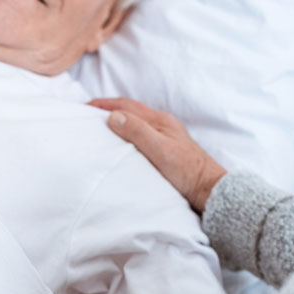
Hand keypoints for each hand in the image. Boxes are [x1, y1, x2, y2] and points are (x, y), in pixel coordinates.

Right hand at [90, 97, 226, 212]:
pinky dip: (125, 134)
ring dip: (117, 121)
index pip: (126, 106)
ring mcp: (165, 136)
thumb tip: (113, 116)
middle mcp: (162, 124)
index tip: (85, 107)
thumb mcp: (159, 150)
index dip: (104, 104)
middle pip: (130, 111)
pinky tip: (120, 144)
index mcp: (159, 121)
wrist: (208, 188)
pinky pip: (140, 135)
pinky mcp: (165, 149)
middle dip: (108, 110)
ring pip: (135, 122)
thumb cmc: (186, 171)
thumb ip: (137, 132)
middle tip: (87, 116)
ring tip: (99, 128)